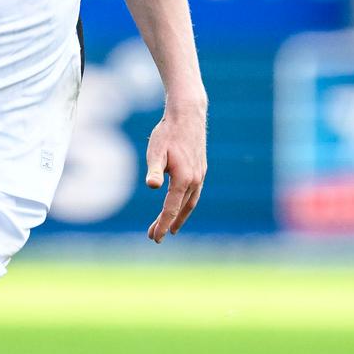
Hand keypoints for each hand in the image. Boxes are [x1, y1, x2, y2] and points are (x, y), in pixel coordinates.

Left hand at [143, 106, 206, 242]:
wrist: (188, 115)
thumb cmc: (168, 133)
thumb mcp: (156, 150)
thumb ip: (154, 169)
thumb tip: (152, 186)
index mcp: (183, 179)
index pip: (171, 209)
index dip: (162, 225)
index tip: (155, 238)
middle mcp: (194, 180)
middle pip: (180, 209)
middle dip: (168, 224)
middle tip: (155, 237)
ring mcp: (199, 175)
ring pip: (189, 203)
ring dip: (179, 217)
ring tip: (171, 228)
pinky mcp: (200, 170)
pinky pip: (193, 194)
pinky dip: (186, 205)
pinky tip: (180, 206)